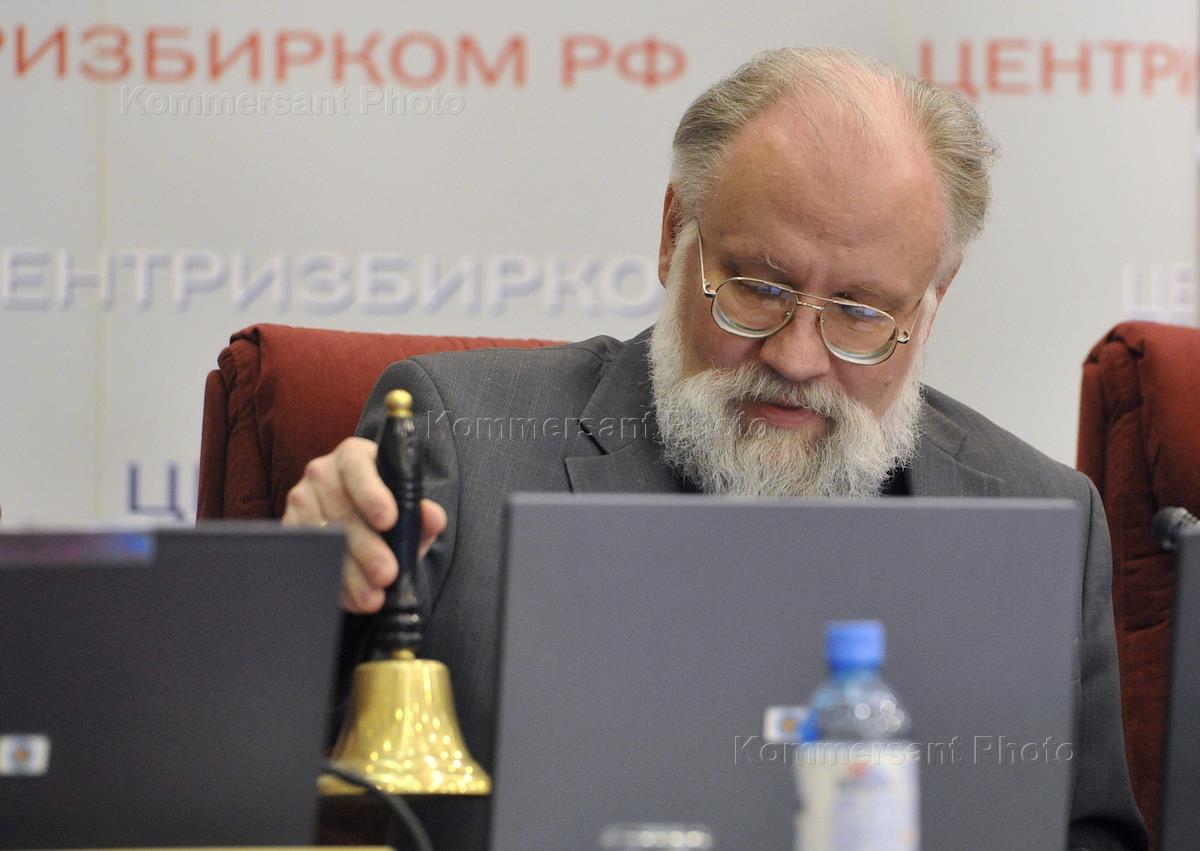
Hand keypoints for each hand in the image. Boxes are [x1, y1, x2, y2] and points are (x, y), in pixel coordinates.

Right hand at [281, 436, 446, 613]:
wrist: (361, 525)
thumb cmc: (389, 512)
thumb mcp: (409, 511)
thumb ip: (423, 514)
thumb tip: (432, 516)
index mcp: (354, 457)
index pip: (358, 468)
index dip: (372, 494)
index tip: (389, 521)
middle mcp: (322, 473)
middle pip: (340, 510)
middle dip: (366, 546)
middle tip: (387, 573)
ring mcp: (301, 500)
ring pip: (323, 539)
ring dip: (350, 572)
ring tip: (373, 597)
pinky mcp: (289, 530)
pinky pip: (308, 559)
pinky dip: (334, 584)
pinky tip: (353, 600)